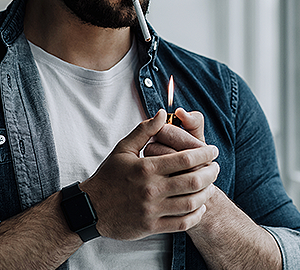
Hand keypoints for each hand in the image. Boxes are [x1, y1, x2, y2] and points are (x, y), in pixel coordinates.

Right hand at [80, 109, 218, 240]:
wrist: (91, 207)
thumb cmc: (108, 176)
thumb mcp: (123, 148)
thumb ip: (144, 130)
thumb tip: (162, 113)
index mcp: (146, 168)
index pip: (185, 159)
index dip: (204, 153)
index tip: (213, 150)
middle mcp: (151, 189)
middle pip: (194, 181)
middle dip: (212, 173)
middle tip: (216, 167)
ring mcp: (152, 210)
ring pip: (191, 203)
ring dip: (207, 193)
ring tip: (210, 185)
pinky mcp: (151, 227)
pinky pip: (182, 223)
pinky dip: (196, 214)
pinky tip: (199, 206)